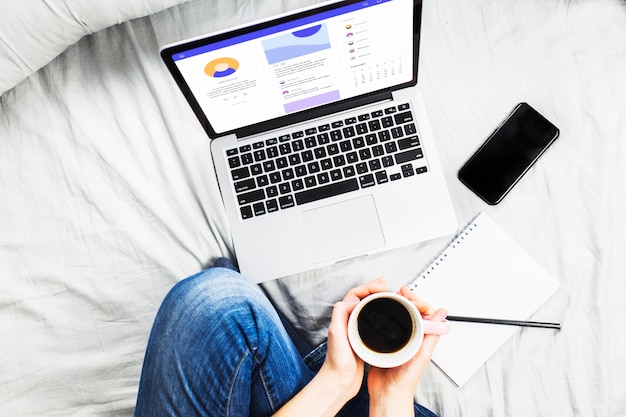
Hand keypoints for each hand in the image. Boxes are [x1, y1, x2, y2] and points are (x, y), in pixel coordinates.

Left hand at [319, 277, 388, 397]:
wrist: (339, 381)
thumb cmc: (337, 361)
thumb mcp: (336, 333)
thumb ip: (340, 312)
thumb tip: (353, 298)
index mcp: (342, 317)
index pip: (355, 294)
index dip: (368, 287)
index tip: (381, 285)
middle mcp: (347, 321)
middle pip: (362, 298)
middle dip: (374, 289)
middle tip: (385, 285)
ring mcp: (355, 329)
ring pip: (368, 308)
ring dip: (377, 300)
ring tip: (388, 295)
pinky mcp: (362, 338)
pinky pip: (371, 320)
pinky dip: (379, 314)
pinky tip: (386, 316)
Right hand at [367, 286, 446, 415]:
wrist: (387, 392)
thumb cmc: (405, 379)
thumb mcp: (422, 354)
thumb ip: (432, 334)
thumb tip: (442, 313)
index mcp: (421, 337)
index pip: (421, 311)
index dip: (415, 300)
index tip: (408, 294)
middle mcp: (409, 336)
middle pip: (407, 310)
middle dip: (403, 298)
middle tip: (397, 292)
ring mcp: (395, 338)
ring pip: (395, 316)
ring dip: (391, 305)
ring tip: (387, 297)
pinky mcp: (382, 341)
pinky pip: (382, 325)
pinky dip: (381, 316)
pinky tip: (377, 312)